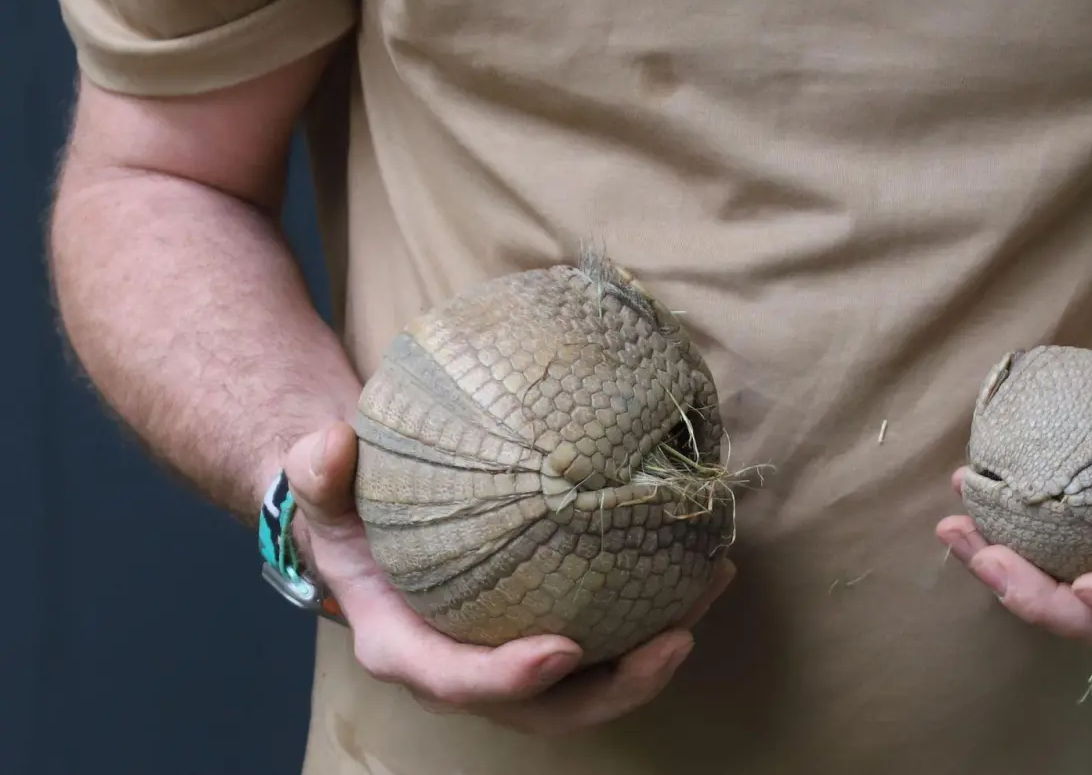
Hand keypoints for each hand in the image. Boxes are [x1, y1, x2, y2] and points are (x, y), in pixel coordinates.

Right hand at [279, 421, 735, 734]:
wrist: (371, 525)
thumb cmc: (351, 511)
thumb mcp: (324, 489)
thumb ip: (320, 471)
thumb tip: (332, 444)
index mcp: (408, 648)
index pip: (460, 682)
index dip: (510, 678)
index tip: (563, 650)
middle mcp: (469, 670)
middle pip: (549, 707)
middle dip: (617, 687)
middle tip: (675, 639)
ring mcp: (516, 657)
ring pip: (594, 682)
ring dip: (659, 651)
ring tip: (711, 587)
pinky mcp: (554, 631)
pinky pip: (612, 639)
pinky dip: (661, 609)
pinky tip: (707, 563)